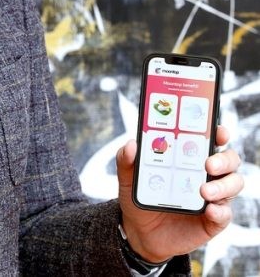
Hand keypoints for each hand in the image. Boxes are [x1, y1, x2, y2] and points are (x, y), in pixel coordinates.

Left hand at [116, 125, 243, 263]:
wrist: (140, 230)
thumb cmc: (140, 194)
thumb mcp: (128, 176)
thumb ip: (126, 159)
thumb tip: (131, 144)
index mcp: (189, 156)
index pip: (211, 139)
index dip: (218, 133)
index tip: (217, 131)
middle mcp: (206, 173)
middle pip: (229, 160)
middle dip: (223, 159)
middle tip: (208, 164)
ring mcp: (213, 196)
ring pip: (233, 185)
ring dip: (223, 186)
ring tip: (204, 191)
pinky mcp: (213, 219)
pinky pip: (224, 214)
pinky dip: (220, 211)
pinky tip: (209, 209)